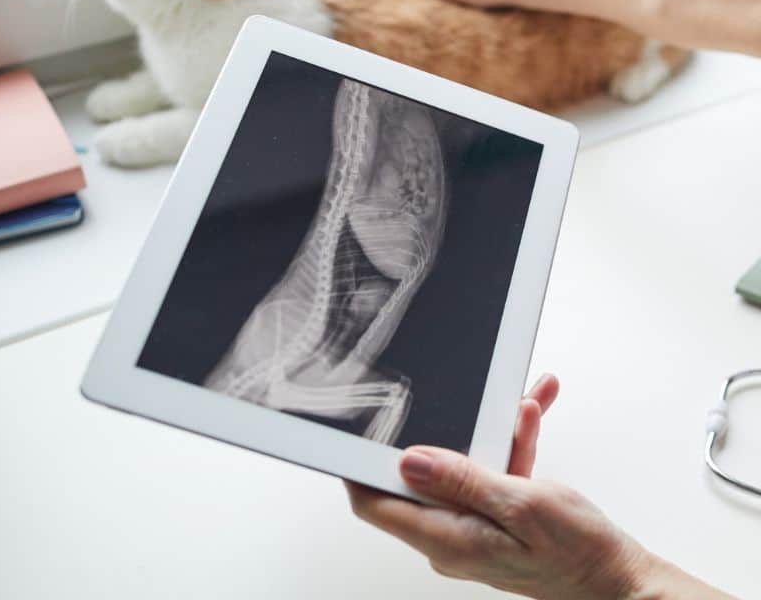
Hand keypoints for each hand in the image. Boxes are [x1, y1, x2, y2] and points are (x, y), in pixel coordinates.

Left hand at [345, 374, 650, 599]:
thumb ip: (463, 478)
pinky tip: (531, 416)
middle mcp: (452, 535)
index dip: (355, 467)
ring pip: (463, 463)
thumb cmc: (579, 551)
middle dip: (441, 429)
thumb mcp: (521, 502)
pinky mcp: (493, 516)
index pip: (374, 503)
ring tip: (523, 404)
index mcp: (448, 538)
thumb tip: (408, 462)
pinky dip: (509, 443)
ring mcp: (472, 525)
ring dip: (491, 430)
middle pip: (420, 474)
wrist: (620, 577)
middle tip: (455, 394)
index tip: (349, 430)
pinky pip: (490, 470)